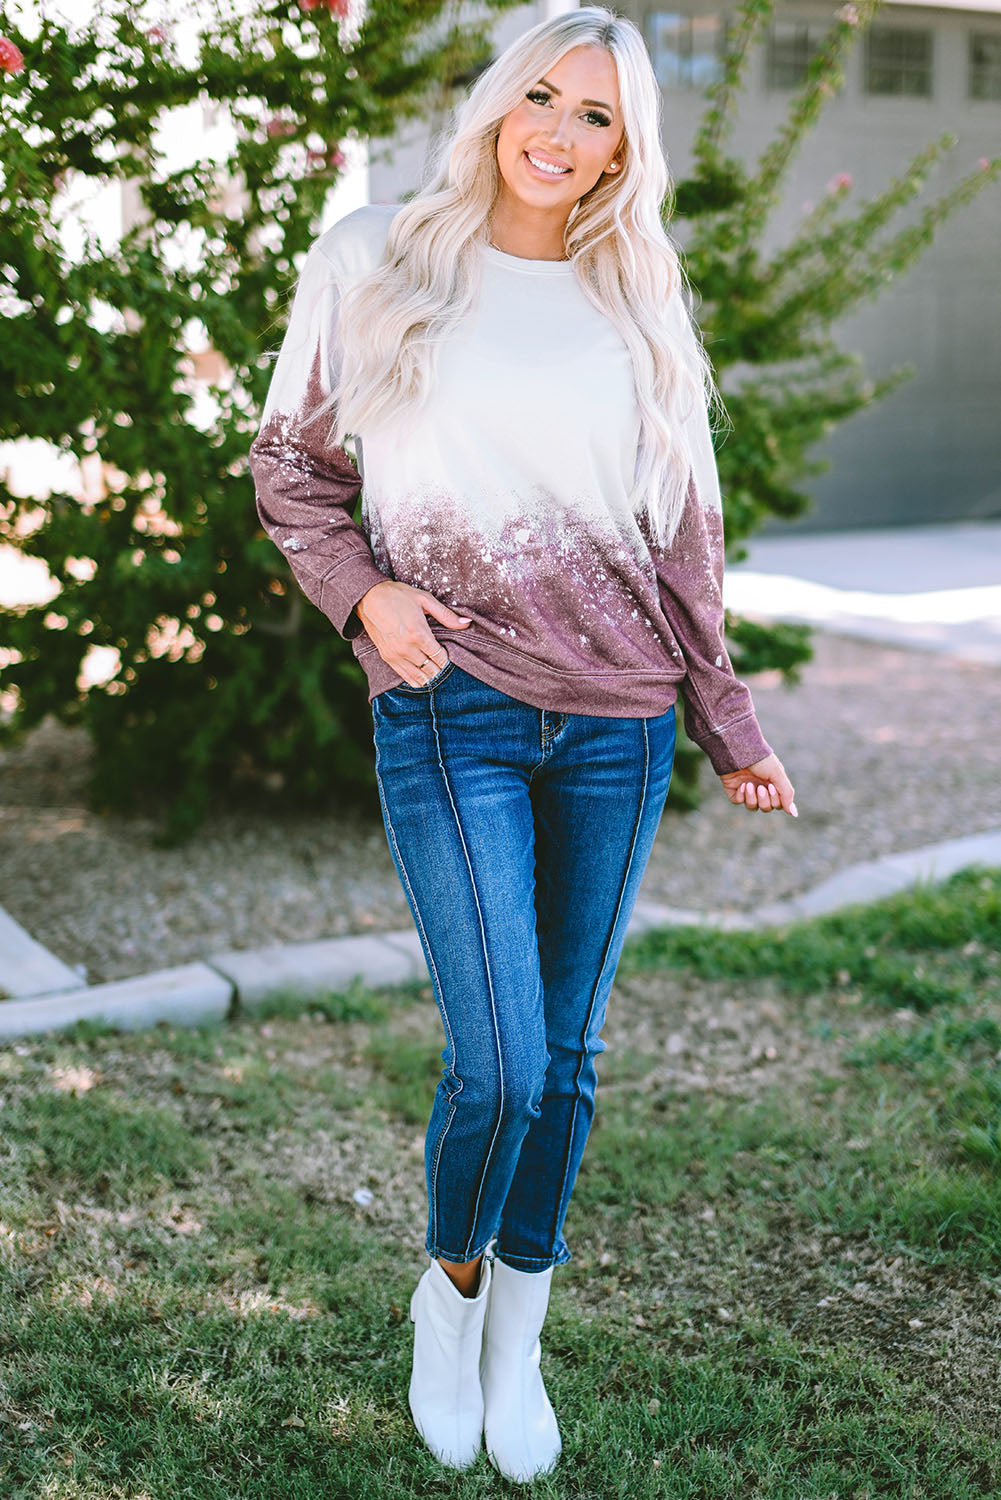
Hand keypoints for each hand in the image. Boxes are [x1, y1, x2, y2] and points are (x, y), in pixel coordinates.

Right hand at [355, 579, 471, 687]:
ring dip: (429, 676)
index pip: (440, 657)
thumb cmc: (398, 595)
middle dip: (440, 669)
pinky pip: (405, 677)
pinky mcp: (387, 658)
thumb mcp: (425, 600)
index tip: (448, 654)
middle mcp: (407, 649)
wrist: (368, 597)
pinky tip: (422, 678)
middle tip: (443, 664)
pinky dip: (415, 680)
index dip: (447, 659)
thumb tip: (467, 623)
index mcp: (419, 634)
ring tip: (434, 671)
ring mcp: (396, 655)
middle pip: (431, 669)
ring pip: (419, 677)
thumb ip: (447, 615)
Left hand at [719, 752, 796, 817]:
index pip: (778, 804)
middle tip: (760, 787)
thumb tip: (794, 814)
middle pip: (766, 808)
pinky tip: (741, 785)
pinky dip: (741, 795)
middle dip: (764, 800)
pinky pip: (738, 801)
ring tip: (748, 785)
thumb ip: (787, 794)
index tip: (771, 786)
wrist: (739, 750)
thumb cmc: (761, 760)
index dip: (775, 800)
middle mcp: (761, 788)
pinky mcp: (734, 790)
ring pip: (752, 807)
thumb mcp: (778, 774)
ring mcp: (747, 790)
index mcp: (773, 784)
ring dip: (752, 798)